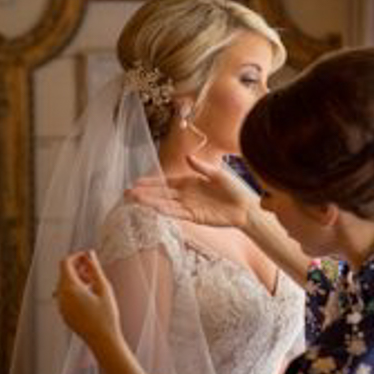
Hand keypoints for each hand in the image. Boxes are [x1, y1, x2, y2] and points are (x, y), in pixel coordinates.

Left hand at [55, 250, 121, 349]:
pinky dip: (74, 291)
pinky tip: (89, 295)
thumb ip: (95, 268)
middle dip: (77, 268)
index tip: (88, 257)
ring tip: (94, 283)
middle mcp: (61, 296)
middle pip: (64, 273)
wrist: (103, 340)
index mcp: (69, 288)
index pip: (65, 263)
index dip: (76, 257)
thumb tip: (89, 254)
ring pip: (64, 285)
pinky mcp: (64, 314)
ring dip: (76, 279)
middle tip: (93, 270)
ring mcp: (61, 306)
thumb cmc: (106, 315)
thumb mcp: (104, 288)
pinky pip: (65, 296)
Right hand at [126, 152, 257, 229]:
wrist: (246, 208)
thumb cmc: (234, 190)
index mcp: (189, 182)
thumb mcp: (218, 174)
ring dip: (150, 203)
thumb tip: (187, 156)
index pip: (165, 182)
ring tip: (134, 201)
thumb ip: (201, 167)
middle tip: (127, 193)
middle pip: (161, 194)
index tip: (136, 182)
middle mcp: (185, 195)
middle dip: (144, 193)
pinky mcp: (194, 217)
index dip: (151, 182)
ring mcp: (188, 206)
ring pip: (165, 204)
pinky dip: (165, 211)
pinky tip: (153, 209)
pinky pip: (176, 213)